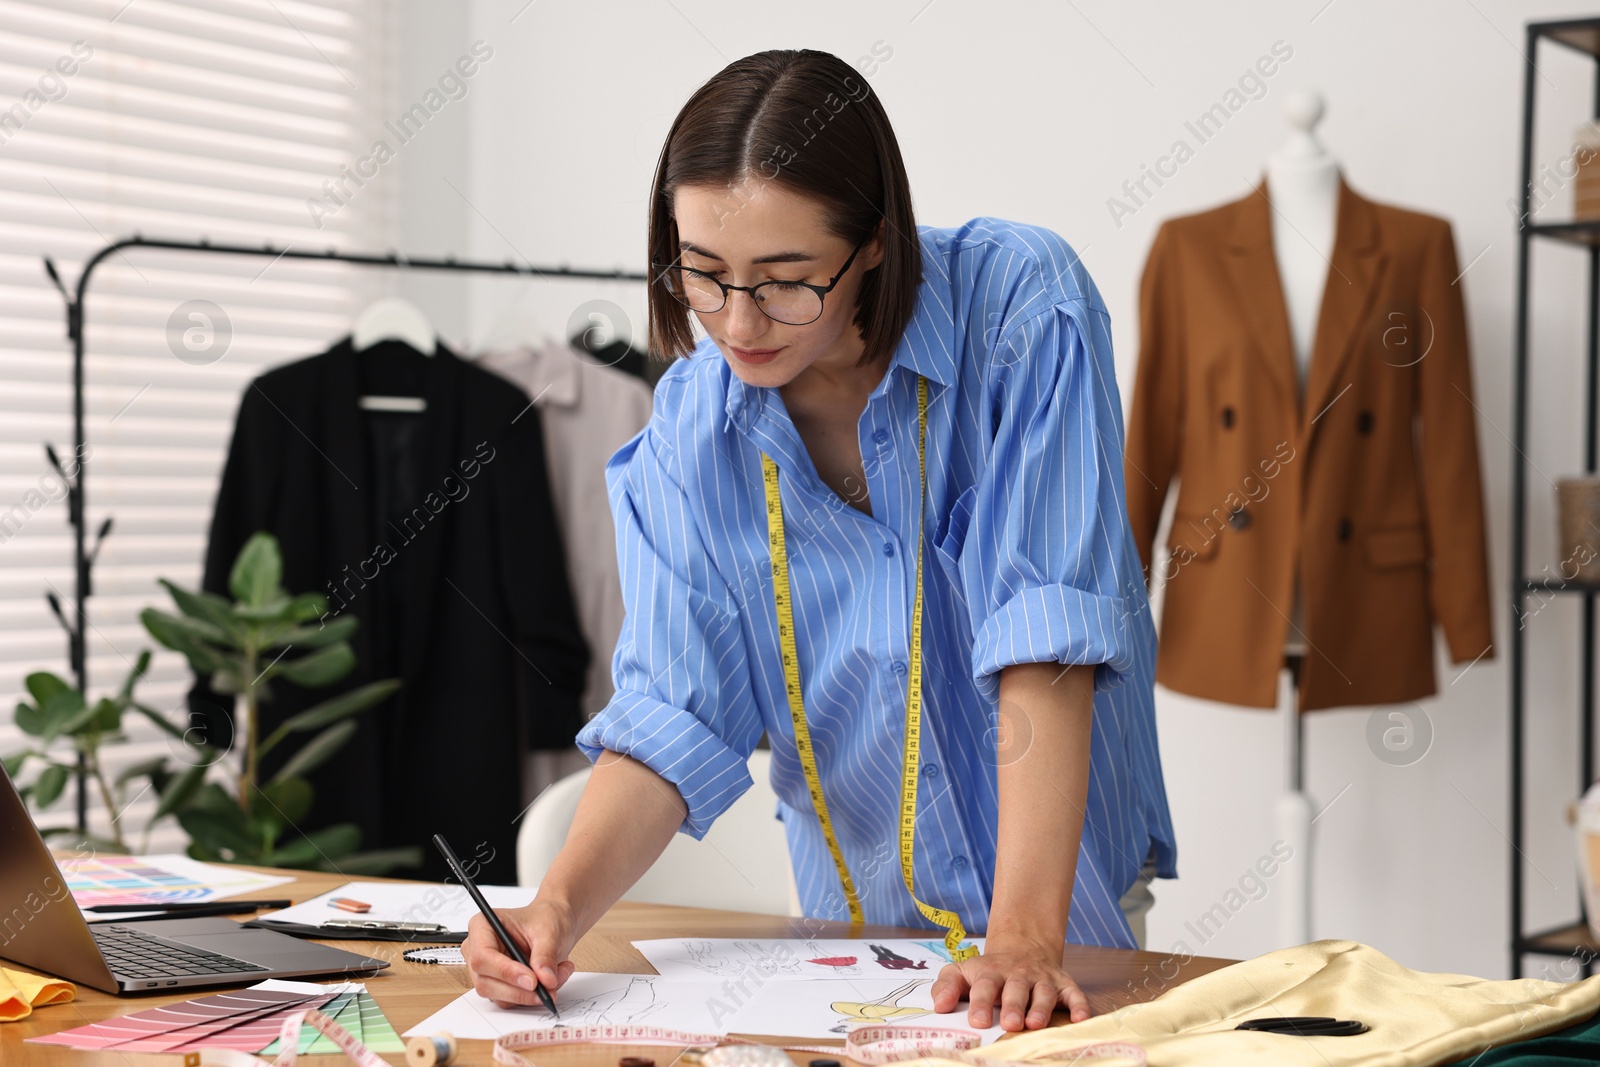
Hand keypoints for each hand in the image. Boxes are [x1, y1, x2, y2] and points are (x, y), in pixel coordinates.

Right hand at [462, 898, 577, 1008]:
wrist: (555, 925)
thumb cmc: (545, 918)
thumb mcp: (549, 931)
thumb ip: (545, 956)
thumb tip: (545, 981)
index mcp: (482, 926)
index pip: (483, 956)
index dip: (506, 972)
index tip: (532, 981)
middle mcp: (478, 950)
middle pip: (486, 982)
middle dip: (520, 990)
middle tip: (549, 988)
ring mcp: (486, 971)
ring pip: (499, 996)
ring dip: (531, 994)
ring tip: (558, 976)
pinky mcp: (498, 985)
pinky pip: (512, 1001)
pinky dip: (533, 997)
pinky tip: (551, 981)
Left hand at [930, 933, 1089, 1030]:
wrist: (1022, 948)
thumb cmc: (988, 971)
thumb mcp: (962, 971)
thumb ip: (947, 986)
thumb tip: (939, 1007)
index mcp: (990, 973)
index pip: (984, 986)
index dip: (981, 1003)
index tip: (977, 1021)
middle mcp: (1018, 975)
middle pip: (1015, 990)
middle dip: (1013, 1007)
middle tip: (1009, 1024)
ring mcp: (1042, 979)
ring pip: (1043, 993)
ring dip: (1041, 1008)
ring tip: (1035, 1025)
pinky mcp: (1063, 984)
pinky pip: (1074, 994)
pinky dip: (1080, 1005)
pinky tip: (1081, 1018)